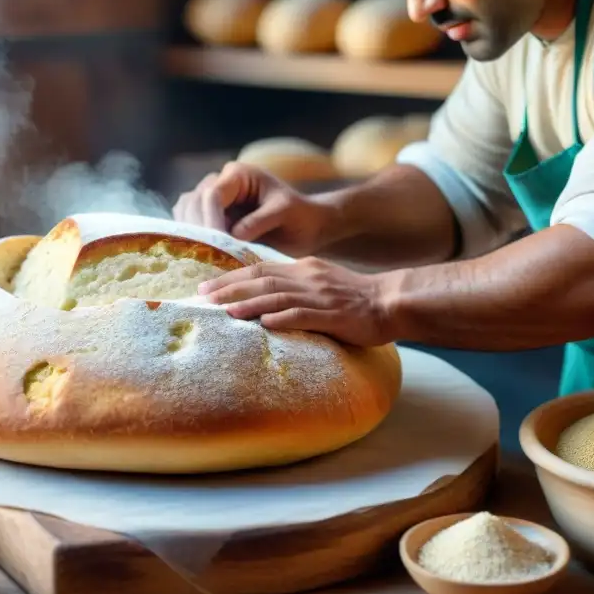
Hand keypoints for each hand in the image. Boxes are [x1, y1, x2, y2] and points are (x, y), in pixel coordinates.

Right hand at [172, 162, 331, 256]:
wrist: (305, 226)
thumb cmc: (299, 215)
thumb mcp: (285, 213)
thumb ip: (259, 221)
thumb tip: (233, 236)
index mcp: (237, 175)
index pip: (213, 194)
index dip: (211, 220)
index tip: (219, 244)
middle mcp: (219, 183)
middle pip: (193, 204)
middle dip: (200, 230)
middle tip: (208, 257)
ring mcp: (210, 201)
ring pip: (186, 215)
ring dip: (192, 236)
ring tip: (205, 258)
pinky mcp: (208, 219)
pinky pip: (190, 227)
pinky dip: (192, 242)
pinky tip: (202, 258)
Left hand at [198, 257, 392, 345]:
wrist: (391, 301)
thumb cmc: (355, 298)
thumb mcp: (321, 283)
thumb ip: (295, 287)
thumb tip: (264, 299)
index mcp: (303, 269)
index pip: (260, 269)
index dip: (231, 277)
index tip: (207, 286)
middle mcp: (308, 278)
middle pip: (261, 280)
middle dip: (229, 287)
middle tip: (203, 296)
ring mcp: (320, 296)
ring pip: (277, 296)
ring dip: (248, 303)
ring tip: (224, 310)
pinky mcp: (333, 315)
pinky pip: (303, 315)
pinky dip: (281, 319)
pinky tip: (263, 325)